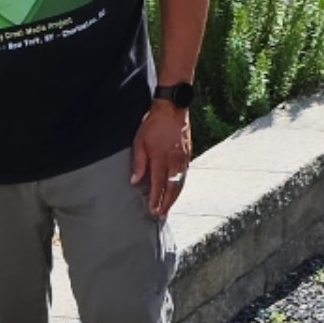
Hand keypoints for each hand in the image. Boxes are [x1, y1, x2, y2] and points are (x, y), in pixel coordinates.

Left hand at [131, 100, 191, 218]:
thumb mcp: (140, 142)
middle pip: (172, 189)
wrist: (172, 108)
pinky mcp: (188, 155)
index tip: (153, 210)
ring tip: (168, 206)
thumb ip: (139, 163)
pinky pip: (184, 175)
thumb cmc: (154, 123)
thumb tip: (135, 181)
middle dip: (167, 203)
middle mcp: (175, 161)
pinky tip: (176, 190)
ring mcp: (183, 159)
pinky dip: (180, 186)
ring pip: (180, 183)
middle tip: (162, 215)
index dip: (156, 199)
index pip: (158, 185)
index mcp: (161, 159)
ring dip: (174, 197)